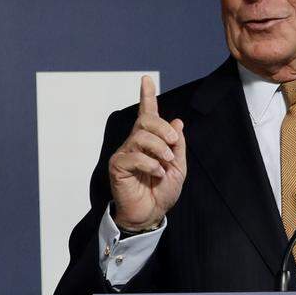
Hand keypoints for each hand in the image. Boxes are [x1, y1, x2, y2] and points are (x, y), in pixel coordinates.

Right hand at [108, 75, 186, 230]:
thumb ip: (176, 145)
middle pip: (145, 122)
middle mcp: (134, 144)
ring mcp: (125, 154)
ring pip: (141, 137)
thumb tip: (177, 122)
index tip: (146, 79)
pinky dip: (150, 164)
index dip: (147, 96)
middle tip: (172, 143)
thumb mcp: (178, 167)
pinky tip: (155, 174)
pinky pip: (134, 157)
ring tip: (165, 163)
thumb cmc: (161, 192)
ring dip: (158, 148)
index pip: (147, 114)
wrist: (150, 214)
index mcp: (149, 142)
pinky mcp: (117, 166)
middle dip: (162, 128)